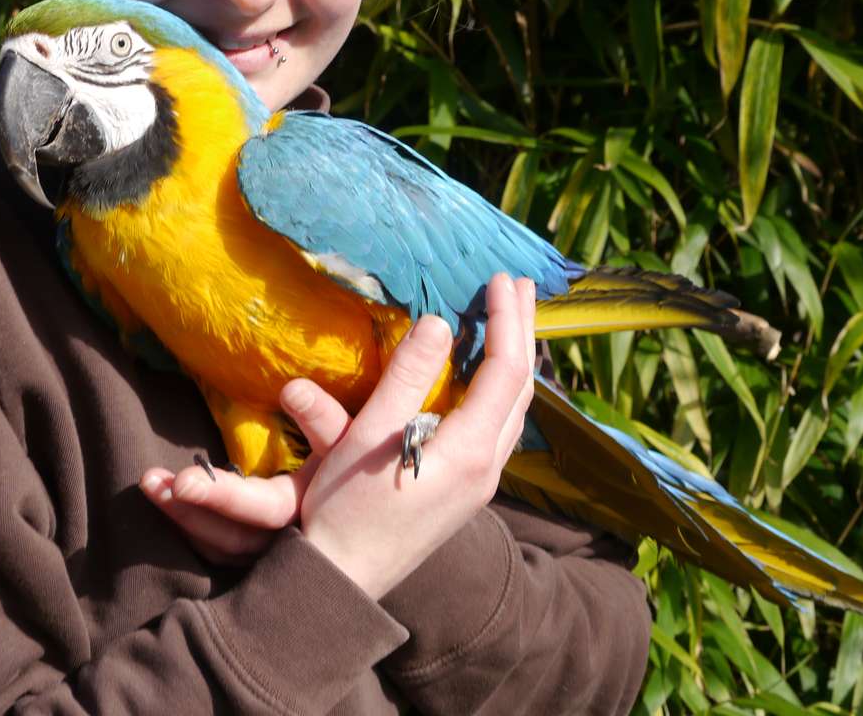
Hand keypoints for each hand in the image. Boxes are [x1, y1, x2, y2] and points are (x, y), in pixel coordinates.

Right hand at [142, 273, 536, 595]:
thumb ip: (408, 378)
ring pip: (514, 412)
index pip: (505, 371)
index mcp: (470, 451)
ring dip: (515, 361)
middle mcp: (487, 469)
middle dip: (521, 333)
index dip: (506, 320)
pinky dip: (501, 390)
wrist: (341, 583)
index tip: (500, 278)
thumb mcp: (370, 435)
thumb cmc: (346, 509)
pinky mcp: (465, 493)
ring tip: (510, 323)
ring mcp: (480, 485)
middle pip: (521, 389)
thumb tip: (438, 323)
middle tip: (520, 286)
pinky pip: (500, 428)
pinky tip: (487, 380)